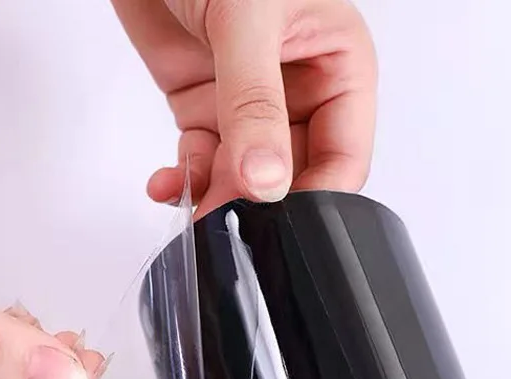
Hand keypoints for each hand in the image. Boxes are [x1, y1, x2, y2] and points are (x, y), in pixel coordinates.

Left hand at [112, 0, 376, 214]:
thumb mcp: (247, 19)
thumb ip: (255, 103)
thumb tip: (266, 180)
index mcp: (336, 65)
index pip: (343, 156)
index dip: (314, 198)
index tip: (278, 226)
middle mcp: (297, 91)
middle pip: (289, 178)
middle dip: (257, 207)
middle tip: (225, 224)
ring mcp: (248, 104)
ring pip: (243, 179)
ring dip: (214, 200)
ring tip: (191, 210)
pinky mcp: (204, 108)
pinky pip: (202, 162)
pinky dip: (183, 181)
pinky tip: (166, 185)